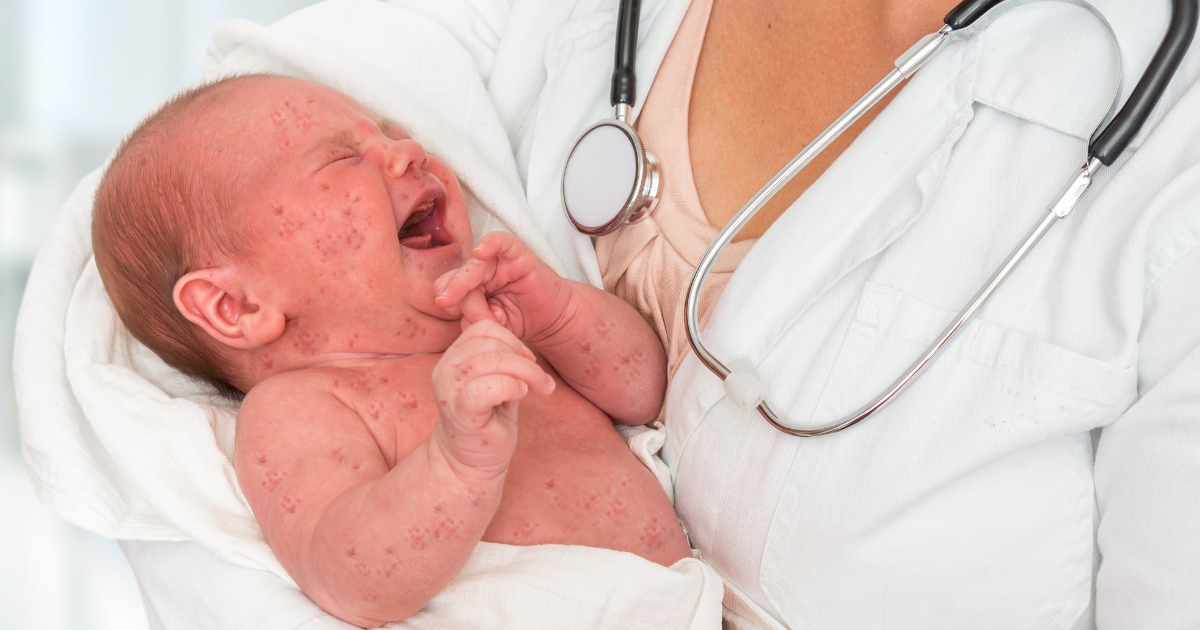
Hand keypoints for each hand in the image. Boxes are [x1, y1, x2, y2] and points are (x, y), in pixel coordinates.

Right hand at [431, 320, 554, 479]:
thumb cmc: (488, 421)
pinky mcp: (459, 412)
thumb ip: (504, 361)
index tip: (528, 361)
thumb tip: (525, 350)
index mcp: (454, 358)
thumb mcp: (498, 382)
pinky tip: (521, 396)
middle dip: (522, 357)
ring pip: (488, 361)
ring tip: (537, 388)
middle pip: (488, 341)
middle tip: (540, 379)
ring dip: (523, 372)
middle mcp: (445, 370)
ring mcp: (449, 390)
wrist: (470, 463)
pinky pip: (487, 387)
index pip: (483, 328)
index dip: (511, 339)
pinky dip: (511, 386)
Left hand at [434, 232, 571, 342]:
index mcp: (468, 287)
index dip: (448, 302)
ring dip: (474, 287)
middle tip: (460, 310)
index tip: (457, 317)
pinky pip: (501, 241)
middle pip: (456, 275)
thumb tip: (465, 318)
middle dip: (456, 295)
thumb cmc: (520, 322)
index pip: (445, 287)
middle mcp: (480, 272)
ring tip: (495, 314)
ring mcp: (499, 262)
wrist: (553, 319)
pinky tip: (481, 251)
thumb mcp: (492, 327)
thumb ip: (476, 322)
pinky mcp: (519, 255)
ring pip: (475, 266)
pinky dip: (490, 243)